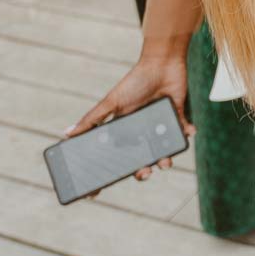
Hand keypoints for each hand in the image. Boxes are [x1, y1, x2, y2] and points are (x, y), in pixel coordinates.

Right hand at [67, 53, 193, 183]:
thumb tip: (66, 134)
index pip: (116, 157)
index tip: (97, 193)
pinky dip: (186, 135)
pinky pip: (183, 133)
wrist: (161, 63)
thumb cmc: (134, 81)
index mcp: (125, 130)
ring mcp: (160, 125)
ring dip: (165, 160)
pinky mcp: (178, 117)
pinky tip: (188, 133)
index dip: (110, 173)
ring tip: (165, 162)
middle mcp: (142, 131)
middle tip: (144, 172)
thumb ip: (92, 119)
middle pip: (141, 160)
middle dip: (142, 171)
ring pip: (163, 152)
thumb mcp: (112, 102)